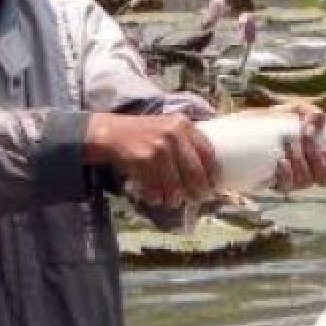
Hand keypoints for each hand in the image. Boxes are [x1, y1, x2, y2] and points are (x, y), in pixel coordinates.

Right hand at [84, 113, 218, 207]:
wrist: (111, 132)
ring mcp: (156, 148)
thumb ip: (187, 141)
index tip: (213, 185)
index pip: (207, 152)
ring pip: (175, 185)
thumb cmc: (146, 134)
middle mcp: (172, 135)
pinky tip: (156, 197)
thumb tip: (208, 172)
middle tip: (197, 198)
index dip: (213, 173)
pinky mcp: (141, 160)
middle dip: (198, 191)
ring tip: (174, 201)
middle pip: (194, 173)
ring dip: (175, 199)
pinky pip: (155, 189)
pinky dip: (156, 198)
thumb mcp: (169, 127)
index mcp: (183, 125)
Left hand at [267, 101, 325, 190]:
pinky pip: (287, 186)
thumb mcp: (294, 111)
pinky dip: (286, 174)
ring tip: (292, 147)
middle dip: (320, 162)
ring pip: (307, 182)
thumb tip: (319, 115)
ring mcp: (297, 179)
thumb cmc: (277, 121)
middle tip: (310, 144)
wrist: (249, 133)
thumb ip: (308, 111)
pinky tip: (282, 161)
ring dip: (301, 164)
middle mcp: (312, 172)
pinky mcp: (280, 183)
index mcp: (323, 158)